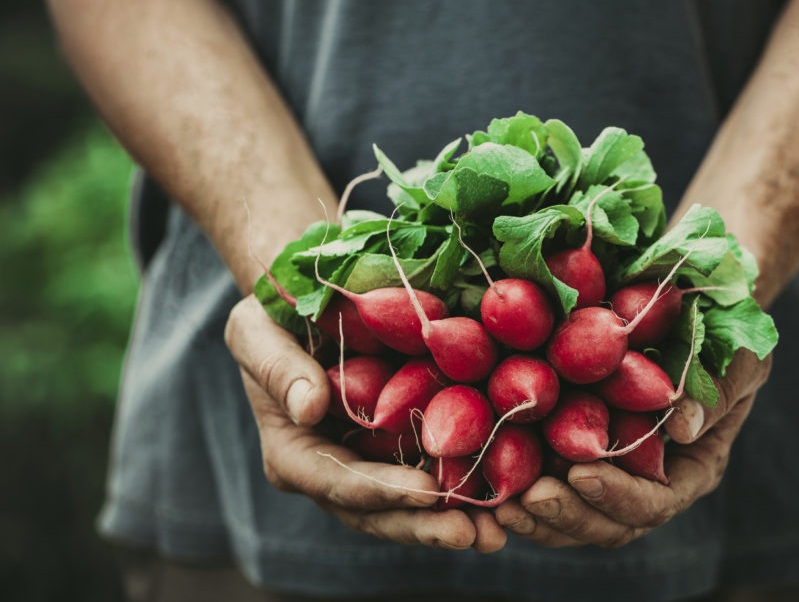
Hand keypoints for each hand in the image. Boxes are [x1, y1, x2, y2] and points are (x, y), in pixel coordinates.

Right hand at [224, 295, 507, 552]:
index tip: (427, 492)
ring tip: (498, 533)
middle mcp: (332, 470)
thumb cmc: (273, 314)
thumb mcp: (257, 330)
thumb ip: (277, 368)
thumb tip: (308, 407)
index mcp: (294, 451)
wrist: (307, 300)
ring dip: (453, 520)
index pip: (337, 481)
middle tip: (473, 533)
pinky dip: (468, 487)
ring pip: (409, 506)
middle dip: (424, 525)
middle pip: (378, 512)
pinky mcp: (403, 447)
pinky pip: (435, 473)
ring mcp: (370, 464)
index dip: (381, 491)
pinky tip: (506, 496)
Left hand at [494, 349, 769, 546]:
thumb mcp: (738, 355)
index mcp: (691, 467)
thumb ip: (716, 390)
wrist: (694, 310)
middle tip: (529, 497)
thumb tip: (685, 429)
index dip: (618, 496)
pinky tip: (484, 476)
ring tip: (500, 502)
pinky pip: (546, 479)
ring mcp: (610, 470)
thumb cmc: (728, 331)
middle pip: (607, 522)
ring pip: (572, 514)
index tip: (582, 473)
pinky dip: (518, 482)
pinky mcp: (572, 448)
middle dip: (567, 514)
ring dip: (536, 514)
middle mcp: (648, 480)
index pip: (654, 502)